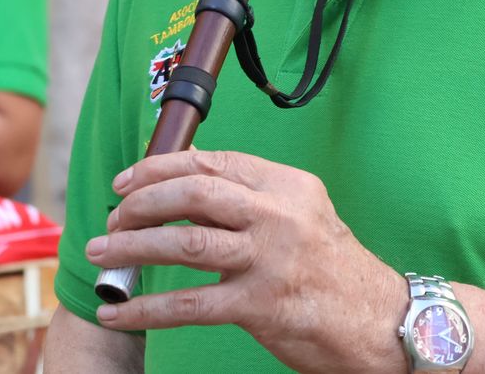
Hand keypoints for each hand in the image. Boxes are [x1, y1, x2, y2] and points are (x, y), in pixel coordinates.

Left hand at [85, 149, 409, 373]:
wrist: (383, 322)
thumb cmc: (334, 268)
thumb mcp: (302, 214)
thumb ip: (253, 197)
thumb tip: (185, 185)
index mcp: (286, 185)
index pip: (212, 162)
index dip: (160, 168)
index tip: (126, 180)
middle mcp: (278, 215)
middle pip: (193, 194)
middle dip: (141, 202)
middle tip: (112, 217)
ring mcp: (270, 260)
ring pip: (184, 244)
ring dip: (132, 248)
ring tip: (101, 252)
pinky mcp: (260, 306)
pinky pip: (189, 305)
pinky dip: (145, 308)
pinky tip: (118, 311)